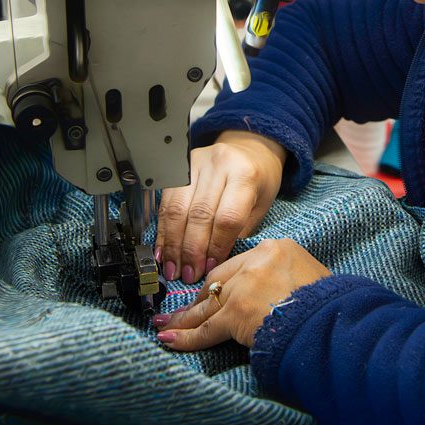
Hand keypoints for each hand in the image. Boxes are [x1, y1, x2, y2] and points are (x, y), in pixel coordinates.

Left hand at [154, 238, 330, 348]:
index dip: (223, 282)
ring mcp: (244, 286)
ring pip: (207, 304)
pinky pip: (206, 328)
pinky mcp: (236, 312)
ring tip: (167, 326)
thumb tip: (277, 292)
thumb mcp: (310, 276)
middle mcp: (256, 262)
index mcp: (276, 249)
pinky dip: (187, 336)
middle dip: (199, 298)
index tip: (212, 292)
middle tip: (182, 310)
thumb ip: (287, 276)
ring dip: (185, 318)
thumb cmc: (327, 304)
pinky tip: (170, 339)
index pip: (239, 264)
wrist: (330, 321)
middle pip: (218, 280)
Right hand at [155, 130, 285, 284]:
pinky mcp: (179, 166)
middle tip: (189, 275)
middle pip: (199, 214)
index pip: (227, 217)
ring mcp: (196, 163)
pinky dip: (163, 230)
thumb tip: (213, 262)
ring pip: (177, 208)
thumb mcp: (261, 205)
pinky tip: (163, 250)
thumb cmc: (259, 181)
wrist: (250, 149)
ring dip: (173, 244)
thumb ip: (239, 230)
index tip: (210, 268)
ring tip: (173, 268)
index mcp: (245, 174)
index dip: (216, 246)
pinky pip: (166, 202)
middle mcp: (219, 164)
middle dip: (192, 250)